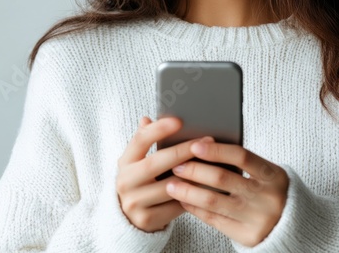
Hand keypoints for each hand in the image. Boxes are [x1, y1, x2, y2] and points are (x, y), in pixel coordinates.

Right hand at [116, 116, 212, 231]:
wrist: (129, 217)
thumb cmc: (142, 181)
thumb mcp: (138, 161)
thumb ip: (144, 141)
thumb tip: (148, 119)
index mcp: (124, 162)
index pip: (140, 141)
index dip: (159, 130)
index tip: (179, 120)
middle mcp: (125, 182)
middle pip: (156, 162)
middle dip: (183, 151)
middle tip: (207, 141)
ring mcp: (134, 202)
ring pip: (170, 186)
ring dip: (193, 174)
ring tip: (214, 163)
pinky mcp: (147, 219)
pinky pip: (176, 205)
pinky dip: (194, 195)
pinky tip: (209, 185)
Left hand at [166, 139, 288, 246]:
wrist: (292, 226)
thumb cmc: (269, 191)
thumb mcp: (266, 174)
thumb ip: (242, 163)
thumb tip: (203, 146)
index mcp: (273, 175)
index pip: (241, 156)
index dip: (216, 150)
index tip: (195, 145)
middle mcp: (267, 196)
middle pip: (223, 179)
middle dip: (195, 170)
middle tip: (176, 165)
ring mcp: (257, 218)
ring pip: (214, 201)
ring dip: (188, 190)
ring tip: (171, 184)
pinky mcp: (247, 236)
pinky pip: (214, 220)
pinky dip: (195, 208)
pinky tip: (184, 200)